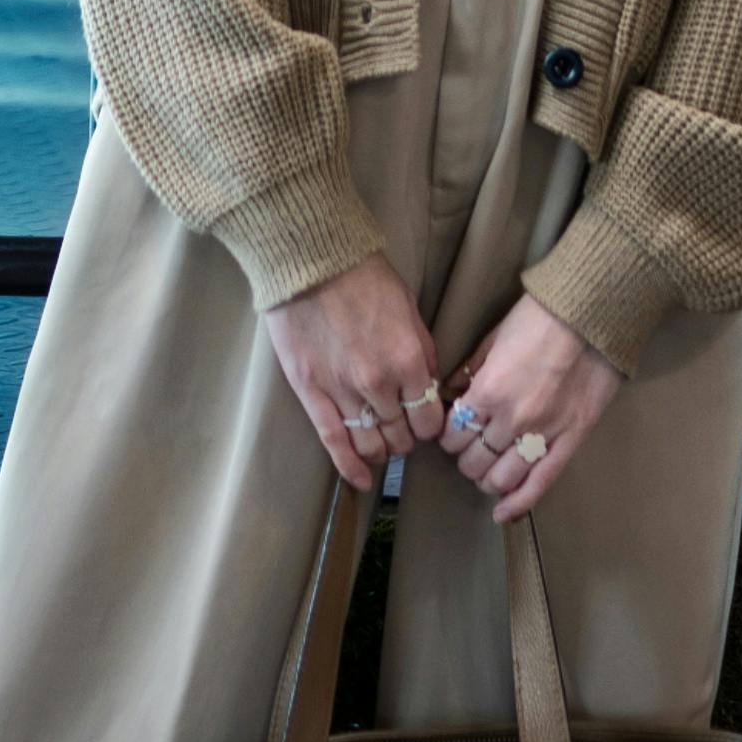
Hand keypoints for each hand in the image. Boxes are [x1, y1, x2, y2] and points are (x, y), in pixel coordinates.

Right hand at [265, 255, 446, 489]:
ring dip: (380, 451)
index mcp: (408, 361)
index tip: (423, 422)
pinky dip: (348, 467)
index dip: (429, 426)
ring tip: (380, 446)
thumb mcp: (409, 309)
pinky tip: (359, 480)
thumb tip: (429, 387)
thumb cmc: (364, 277)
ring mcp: (343, 392)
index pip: (429, 420)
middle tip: (401, 431)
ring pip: (370, 444)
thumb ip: (422, 352)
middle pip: (400, 436)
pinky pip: (334, 442)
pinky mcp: (311, 393)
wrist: (311, 261)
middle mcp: (379, 384)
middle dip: (404, 439)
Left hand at [442, 287, 619, 526]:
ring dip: (488, 480)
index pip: (453, 435)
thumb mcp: (492, 339)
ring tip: (488, 471)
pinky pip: (540, 484)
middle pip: (474, 461)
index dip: (449, 437)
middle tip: (471, 449)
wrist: (590, 314)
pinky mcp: (571, 441)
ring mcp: (543, 434)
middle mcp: (511, 420)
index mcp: (488, 392)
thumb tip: (451, 394)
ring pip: (501, 479)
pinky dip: (517, 504)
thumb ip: (470, 372)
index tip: (454, 432)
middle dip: (467, 459)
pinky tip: (503, 514)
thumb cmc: (539, 318)